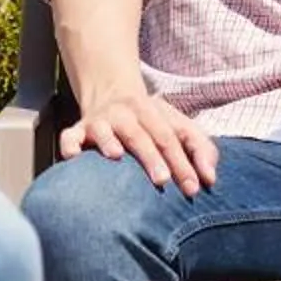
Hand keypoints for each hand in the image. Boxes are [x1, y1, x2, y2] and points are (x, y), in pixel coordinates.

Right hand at [58, 84, 220, 196]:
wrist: (111, 92)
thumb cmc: (152, 121)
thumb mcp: (179, 126)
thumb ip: (201, 149)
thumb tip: (210, 178)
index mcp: (154, 112)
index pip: (171, 136)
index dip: (183, 162)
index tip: (193, 188)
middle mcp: (127, 113)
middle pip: (141, 134)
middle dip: (152, 157)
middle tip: (162, 180)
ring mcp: (101, 121)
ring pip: (105, 129)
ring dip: (110, 141)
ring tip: (117, 155)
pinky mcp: (78, 130)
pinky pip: (70, 136)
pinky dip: (70, 145)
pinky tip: (74, 157)